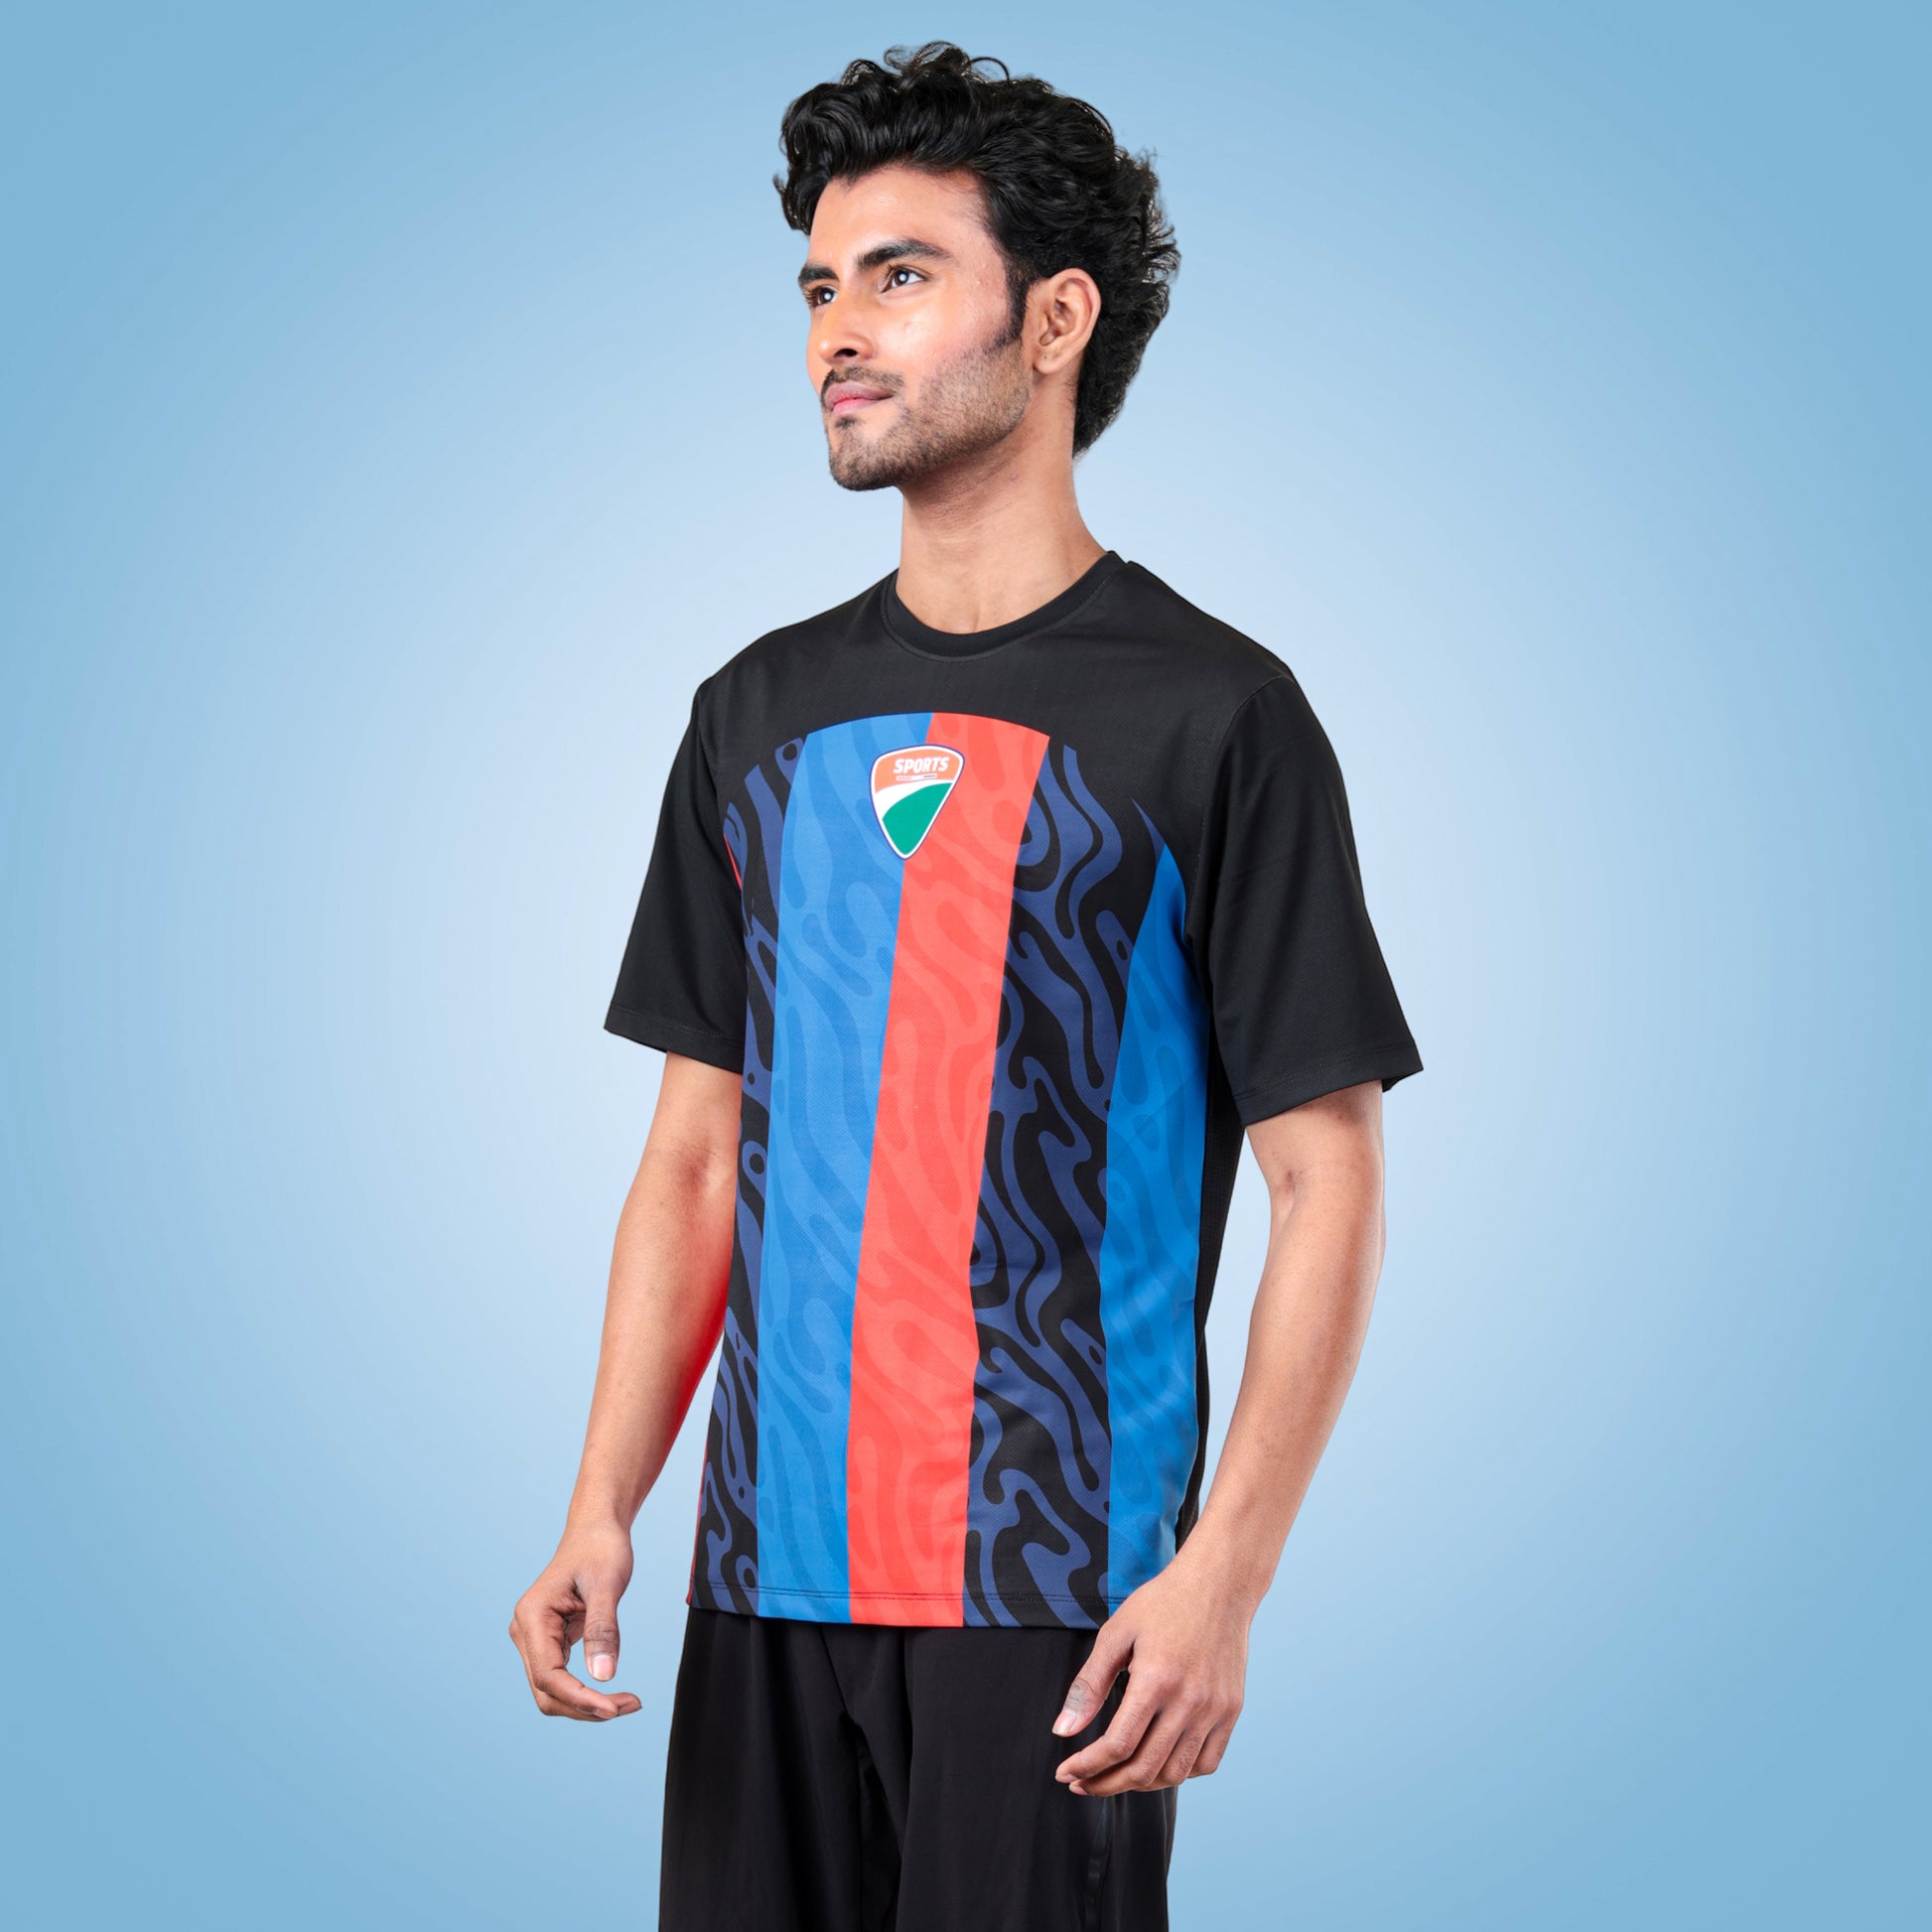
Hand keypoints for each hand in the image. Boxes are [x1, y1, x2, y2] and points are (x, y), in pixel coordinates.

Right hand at [508, 1519, 642, 1720]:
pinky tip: (612, 1694)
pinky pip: (562, 1678)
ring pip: (553, 1690)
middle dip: (585, 1706)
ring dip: (586, 1704)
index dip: (579, 1698)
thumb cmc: (601, 1549)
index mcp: (532, 1617)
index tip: (613, 1709)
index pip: (548, 1675)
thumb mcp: (607, 1584)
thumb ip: (603, 1629)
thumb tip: (603, 1676)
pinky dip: (585, 1691)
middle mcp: (525, 1631)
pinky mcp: (550, 1642)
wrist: (596, 1529)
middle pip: (547, 1691)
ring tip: (627, 1703)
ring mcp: (535, 1639)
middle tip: (631, 1705)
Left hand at [1050, 1544, 1251, 1794]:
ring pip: (1175, 1774)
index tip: (1066, 1773)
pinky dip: (1178, 1774)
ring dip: (1140, 1785)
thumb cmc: (1163, 1603)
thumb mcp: (1116, 1634)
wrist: (1218, 1585)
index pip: (1117, 1745)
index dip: (1087, 1766)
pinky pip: (1206, 1763)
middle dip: (1106, 1784)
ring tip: (1115, 1776)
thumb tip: (1062, 1731)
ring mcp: (1215, 1710)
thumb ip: (1089, 1685)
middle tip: (1082, 1783)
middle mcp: (1190, 1701)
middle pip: (1144, 1769)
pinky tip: (1156, 1764)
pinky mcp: (1231, 1712)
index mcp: (1156, 1679)